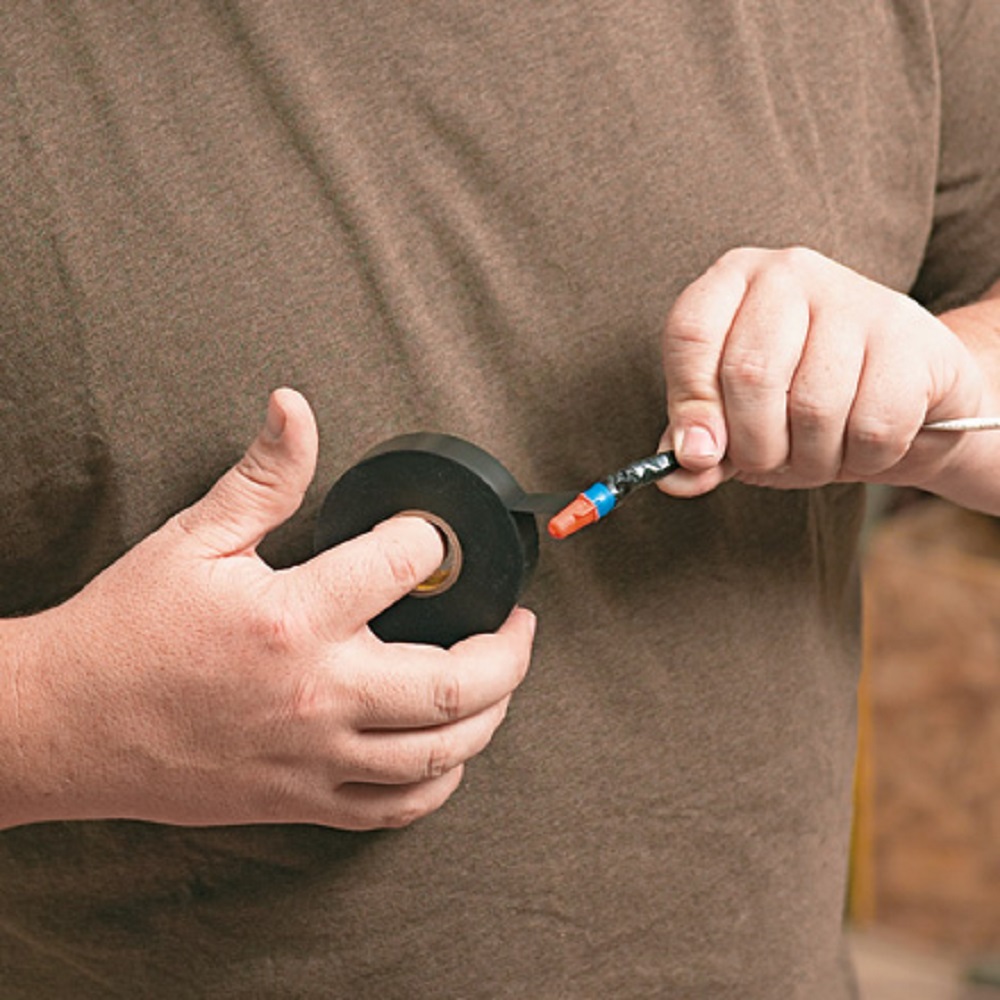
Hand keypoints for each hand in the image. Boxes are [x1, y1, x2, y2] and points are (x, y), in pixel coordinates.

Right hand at [8, 389, 534, 829]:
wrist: (60, 725)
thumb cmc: (124, 632)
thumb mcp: (193, 538)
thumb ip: (263, 477)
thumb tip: (296, 408)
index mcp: (291, 617)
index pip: (404, 565)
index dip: (431, 539)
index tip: (433, 536)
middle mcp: (315, 694)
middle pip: (456, 684)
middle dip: (511, 650)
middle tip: (520, 623)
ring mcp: (313, 757)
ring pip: (440, 753)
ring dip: (490, 714)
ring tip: (500, 680)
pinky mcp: (299, 799)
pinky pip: (394, 809)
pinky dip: (437, 783)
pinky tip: (447, 753)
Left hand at [656, 247, 984, 496]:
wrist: (907, 390)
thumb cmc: (800, 400)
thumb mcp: (736, 418)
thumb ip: (699, 445)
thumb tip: (678, 475)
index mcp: (732, 281)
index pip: (690, 335)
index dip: (691, 405)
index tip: (700, 455)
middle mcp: (789, 273)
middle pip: (749, 374)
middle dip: (754, 446)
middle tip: (767, 463)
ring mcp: (855, 297)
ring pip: (813, 407)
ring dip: (810, 459)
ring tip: (816, 455)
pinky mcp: (911, 336)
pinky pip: (873, 426)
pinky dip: (862, 458)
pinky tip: (861, 446)